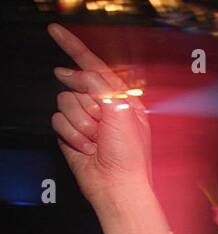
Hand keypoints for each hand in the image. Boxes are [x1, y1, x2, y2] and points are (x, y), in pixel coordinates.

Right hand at [48, 24, 151, 206]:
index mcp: (121, 98)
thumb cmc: (129, 155)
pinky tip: (87, 147)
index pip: (94, 66)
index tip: (55, 31)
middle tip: (103, 127)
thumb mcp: (121, 111)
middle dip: (88, 106)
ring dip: (81, 124)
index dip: (74, 47)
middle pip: (75, 84)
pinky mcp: (70, 132)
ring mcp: (85, 119)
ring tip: (97, 140)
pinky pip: (57, 120)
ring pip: (64, 102)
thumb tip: (73, 73)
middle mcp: (102, 106)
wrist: (117, 185)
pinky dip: (72, 135)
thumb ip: (98, 85)